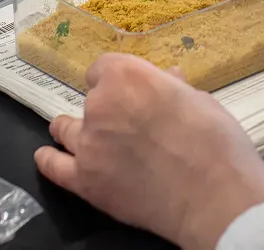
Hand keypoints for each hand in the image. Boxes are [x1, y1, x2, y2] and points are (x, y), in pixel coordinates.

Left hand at [34, 54, 263, 249]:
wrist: (214, 195)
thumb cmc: (216, 141)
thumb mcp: (200, 102)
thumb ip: (174, 90)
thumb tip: (169, 79)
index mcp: (128, 76)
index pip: (104, 68)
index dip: (116, 79)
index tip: (128, 90)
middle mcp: (100, 104)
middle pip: (90, 99)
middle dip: (106, 108)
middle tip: (127, 123)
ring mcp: (88, 144)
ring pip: (66, 129)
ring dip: (74, 130)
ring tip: (82, 135)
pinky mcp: (85, 181)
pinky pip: (54, 166)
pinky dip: (49, 159)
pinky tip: (47, 155)